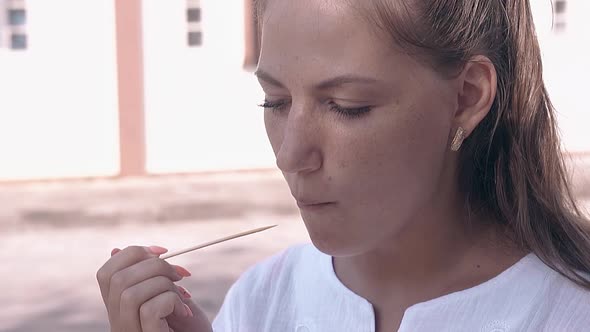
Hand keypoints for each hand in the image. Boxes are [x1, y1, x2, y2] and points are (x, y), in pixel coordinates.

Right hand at [96, 246, 212, 331]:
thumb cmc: (186, 326)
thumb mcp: (166, 296)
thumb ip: (146, 277)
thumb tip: (116, 250)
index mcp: (119, 309)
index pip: (106, 274)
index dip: (130, 254)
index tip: (161, 252)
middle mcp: (118, 323)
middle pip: (117, 279)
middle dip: (154, 265)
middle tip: (179, 274)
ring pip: (130, 294)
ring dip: (164, 285)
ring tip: (182, 295)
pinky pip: (149, 311)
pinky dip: (172, 301)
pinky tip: (184, 310)